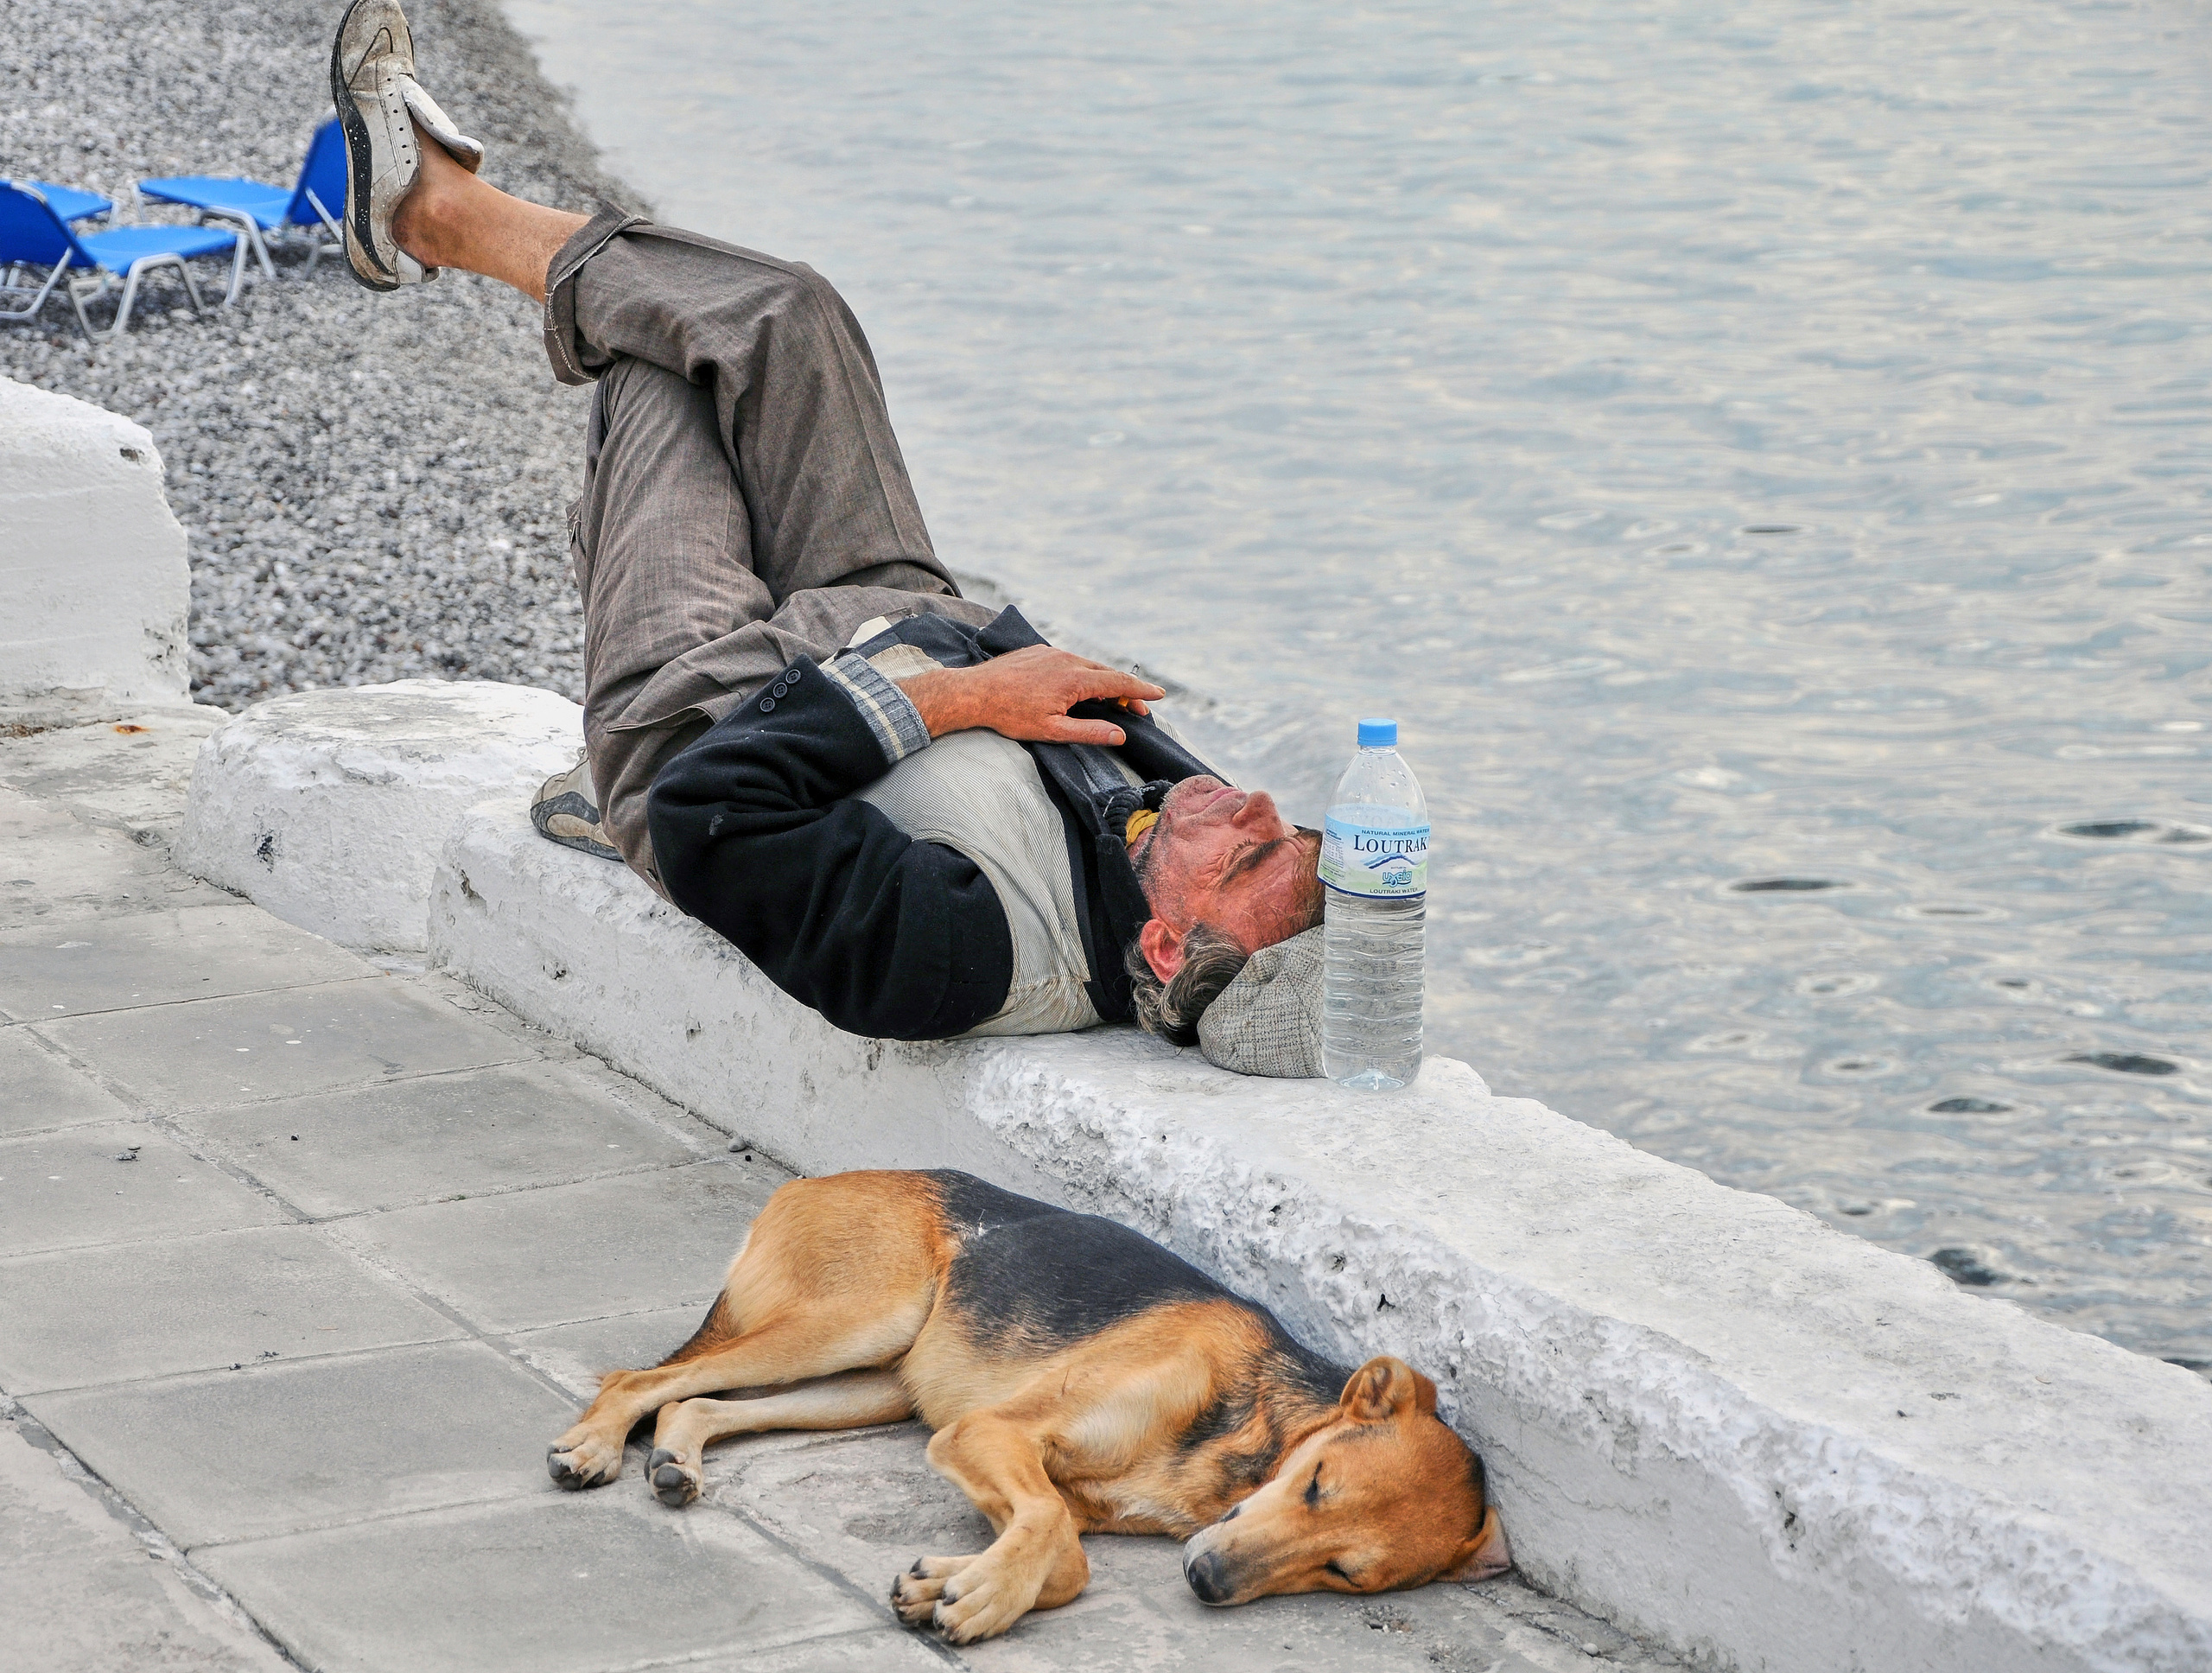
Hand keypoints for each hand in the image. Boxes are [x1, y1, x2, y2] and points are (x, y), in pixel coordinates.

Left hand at [897, 647, 1164, 745]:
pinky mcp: (1038, 651)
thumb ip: (1089, 732)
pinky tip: (1078, 688)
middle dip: (1125, 691)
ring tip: (1110, 702)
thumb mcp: (1052, 731)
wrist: (973, 692)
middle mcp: (1067, 659)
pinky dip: (1083, 673)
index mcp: (1075, 679)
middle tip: (1137, 710)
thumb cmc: (1010, 715)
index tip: (1160, 695)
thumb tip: (1120, 735)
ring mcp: (1052, 652)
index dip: (1141, 691)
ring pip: (1088, 665)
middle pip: (1107, 673)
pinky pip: (1069, 660)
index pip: (1119, 684)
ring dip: (1103, 682)